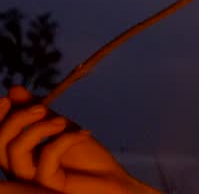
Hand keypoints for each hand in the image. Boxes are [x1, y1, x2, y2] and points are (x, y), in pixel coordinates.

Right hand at [0, 88, 154, 193]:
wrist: (113, 181)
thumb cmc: (86, 159)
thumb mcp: (61, 128)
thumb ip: (38, 113)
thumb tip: (13, 89)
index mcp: (18, 158)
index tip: (7, 98)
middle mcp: (19, 172)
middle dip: (15, 120)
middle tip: (41, 109)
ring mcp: (32, 183)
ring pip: (15, 152)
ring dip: (38, 129)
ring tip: (62, 122)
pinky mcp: (49, 189)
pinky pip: (46, 160)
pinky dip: (64, 140)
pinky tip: (84, 134)